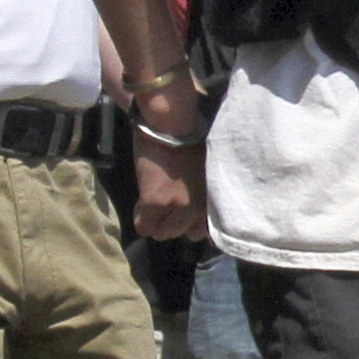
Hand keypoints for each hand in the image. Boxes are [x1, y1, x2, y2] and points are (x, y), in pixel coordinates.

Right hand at [128, 85, 207, 239]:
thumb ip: (207, 191)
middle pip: (188, 235)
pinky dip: (141, 219)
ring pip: (165, 234)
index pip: (209, 230)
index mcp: (217, 198)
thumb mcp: (208, 171)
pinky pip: (145, 227)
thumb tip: (199, 204)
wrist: (173, 123)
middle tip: (169, 206)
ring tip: (154, 204)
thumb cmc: (193, 136)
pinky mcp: (156, 202)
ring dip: (158, 222)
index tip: (187, 211)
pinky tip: (141, 205)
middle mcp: (202, 208)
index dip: (195, 220)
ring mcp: (180, 207)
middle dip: (178, 222)